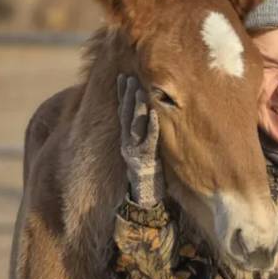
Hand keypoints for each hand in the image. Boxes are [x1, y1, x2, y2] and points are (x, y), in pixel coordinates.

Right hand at [117, 75, 164, 204]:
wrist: (143, 200)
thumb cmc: (145, 176)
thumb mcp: (141, 153)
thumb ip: (141, 137)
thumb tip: (148, 118)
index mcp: (127, 140)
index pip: (123, 113)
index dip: (122, 95)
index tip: (122, 78)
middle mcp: (129, 144)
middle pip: (126, 116)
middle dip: (127, 96)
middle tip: (128, 78)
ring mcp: (137, 152)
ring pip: (136, 126)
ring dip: (137, 108)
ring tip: (139, 91)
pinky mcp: (147, 161)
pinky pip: (150, 141)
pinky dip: (152, 127)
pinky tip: (155, 114)